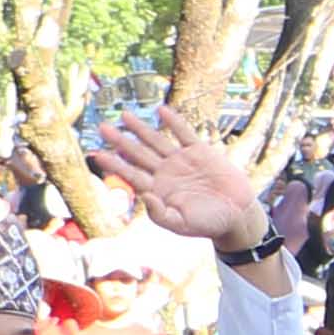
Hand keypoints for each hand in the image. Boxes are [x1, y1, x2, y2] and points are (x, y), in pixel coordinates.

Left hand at [90, 105, 267, 256]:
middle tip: (103, 127)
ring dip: (141, 128)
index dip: (114, 164)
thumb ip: (160, 214)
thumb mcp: (181, 224)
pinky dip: (173, 122)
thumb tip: (143, 195)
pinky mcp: (200, 152)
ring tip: (125, 115)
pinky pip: (184, 133)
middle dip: (120, 141)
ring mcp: (181, 161)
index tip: (97, 154)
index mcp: (158, 190)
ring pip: (156, 141)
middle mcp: (165, 173)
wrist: (236, 214)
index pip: (131, 174)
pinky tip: (161, 110)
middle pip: (138, 153)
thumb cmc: (207, 224)